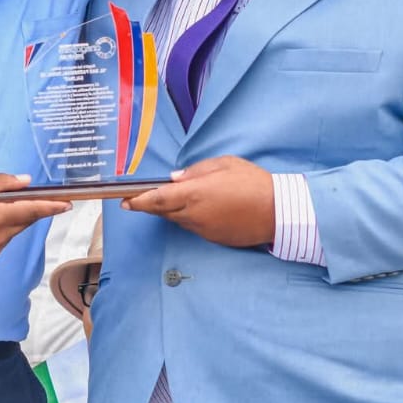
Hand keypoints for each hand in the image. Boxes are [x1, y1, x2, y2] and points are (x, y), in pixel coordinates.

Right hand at [0, 173, 69, 263]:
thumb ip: (3, 184)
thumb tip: (26, 182)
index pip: (33, 210)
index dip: (53, 207)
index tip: (68, 203)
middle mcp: (1, 236)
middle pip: (25, 220)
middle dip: (30, 209)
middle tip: (28, 197)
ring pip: (14, 230)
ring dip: (13, 218)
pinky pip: (3, 239)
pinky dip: (1, 229)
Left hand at [122, 155, 275, 247]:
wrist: (278, 212)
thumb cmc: (253, 183)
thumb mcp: (224, 165)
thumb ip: (196, 171)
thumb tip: (175, 178)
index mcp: (194, 194)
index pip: (157, 199)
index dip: (138, 200)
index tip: (125, 200)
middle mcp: (194, 215)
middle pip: (162, 212)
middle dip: (148, 206)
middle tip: (136, 200)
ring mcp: (203, 229)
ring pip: (178, 220)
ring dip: (171, 211)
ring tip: (173, 199)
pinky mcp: (213, 238)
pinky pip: (193, 227)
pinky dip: (189, 218)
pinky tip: (198, 208)